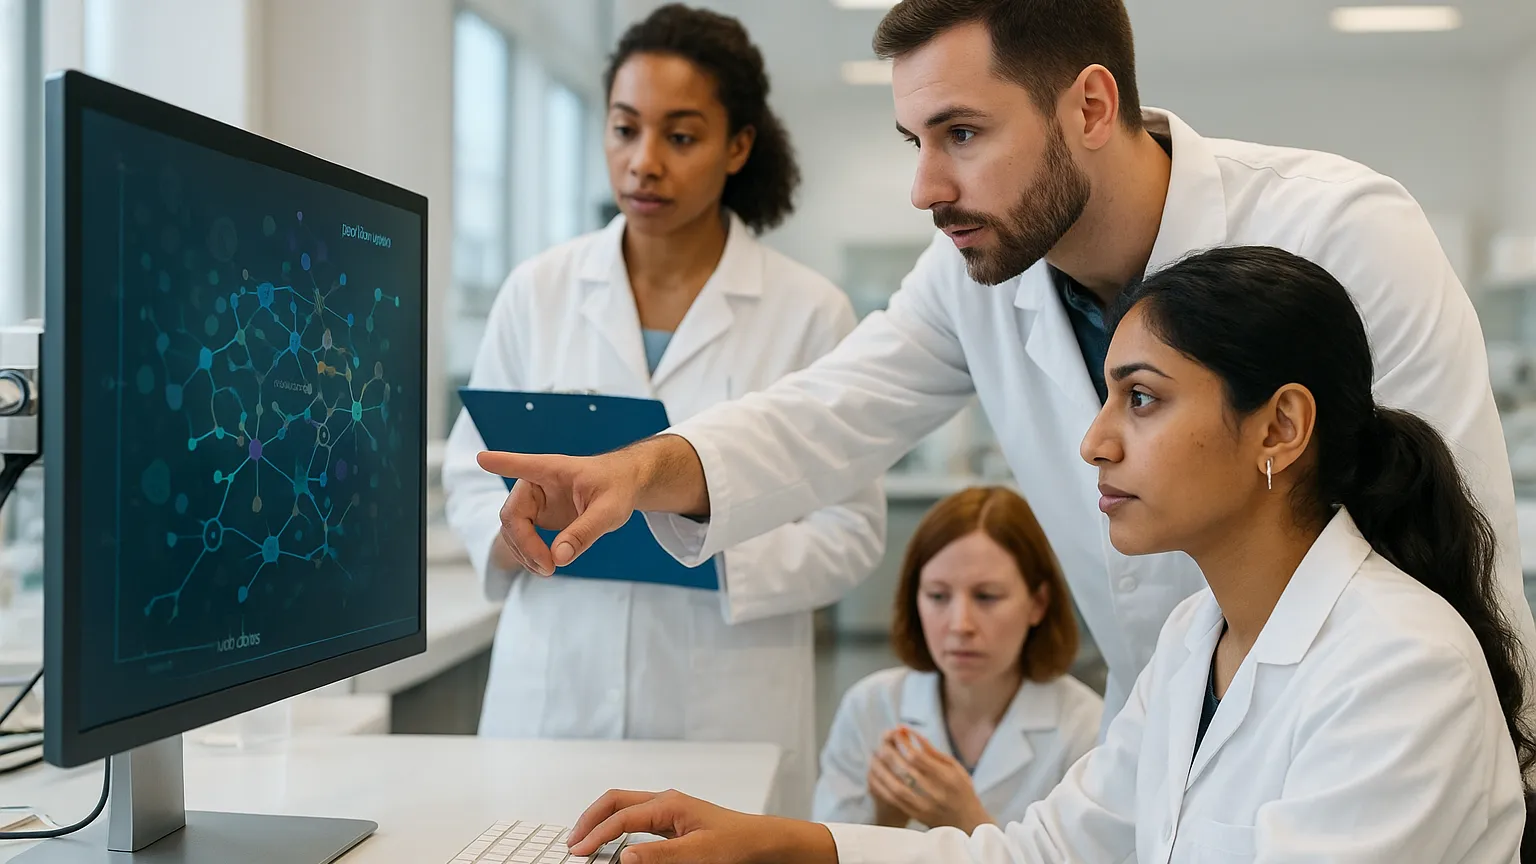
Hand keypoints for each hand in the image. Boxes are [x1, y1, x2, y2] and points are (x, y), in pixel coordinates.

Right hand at [476, 451, 641, 576]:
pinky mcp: (538, 516)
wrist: (624, 487)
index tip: (481, 458)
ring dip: (524, 554)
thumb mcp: (609, 511)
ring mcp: (535, 501)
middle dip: (524, 544)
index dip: (501, 463)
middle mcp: (536, 484)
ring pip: (513, 530)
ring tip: (548, 571)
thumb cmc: (617, 488)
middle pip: (512, 515)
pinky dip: (529, 555)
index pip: (523, 465)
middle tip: (547, 568)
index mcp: (552, 470)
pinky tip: (545, 566)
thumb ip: (584, 532)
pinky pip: (523, 538)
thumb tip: (558, 558)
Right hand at [567, 789, 837, 863]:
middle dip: (591, 818)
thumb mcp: (699, 855)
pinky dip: (618, 827)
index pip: (621, 817)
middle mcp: (666, 802)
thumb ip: (660, 855)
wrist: (767, 843)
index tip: (577, 853)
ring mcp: (671, 810)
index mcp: (669, 804)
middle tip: (573, 842)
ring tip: (586, 840)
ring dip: (603, 820)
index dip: (596, 835)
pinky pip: (638, 819)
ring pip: (625, 807)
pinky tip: (615, 843)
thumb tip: (623, 857)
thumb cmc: (739, 845)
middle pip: (616, 801)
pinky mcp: (675, 822)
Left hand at [868, 727, 991, 832]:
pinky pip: (894, 802)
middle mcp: (937, 794)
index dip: (904, 744)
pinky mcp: (917, 816)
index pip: (919, 758)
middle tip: (881, 743)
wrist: (968, 823)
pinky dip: (882, 788)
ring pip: (897, 788)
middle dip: (891, 755)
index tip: (896, 733)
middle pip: (906, 772)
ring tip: (874, 758)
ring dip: (882, 772)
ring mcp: (926, 808)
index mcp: (949, 779)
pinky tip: (875, 776)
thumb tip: (910, 733)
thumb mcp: (955, 768)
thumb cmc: (962, 790)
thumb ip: (933, 752)